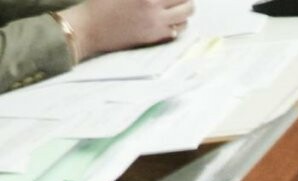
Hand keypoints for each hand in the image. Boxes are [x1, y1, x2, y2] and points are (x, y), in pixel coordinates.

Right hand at [66, 0, 195, 60]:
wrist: (89, 29)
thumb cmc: (99, 4)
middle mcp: (152, 5)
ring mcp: (156, 22)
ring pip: (186, 14)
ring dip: (185, 8)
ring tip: (179, 5)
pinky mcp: (155, 36)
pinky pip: (178, 29)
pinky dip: (179, 22)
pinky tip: (171, 18)